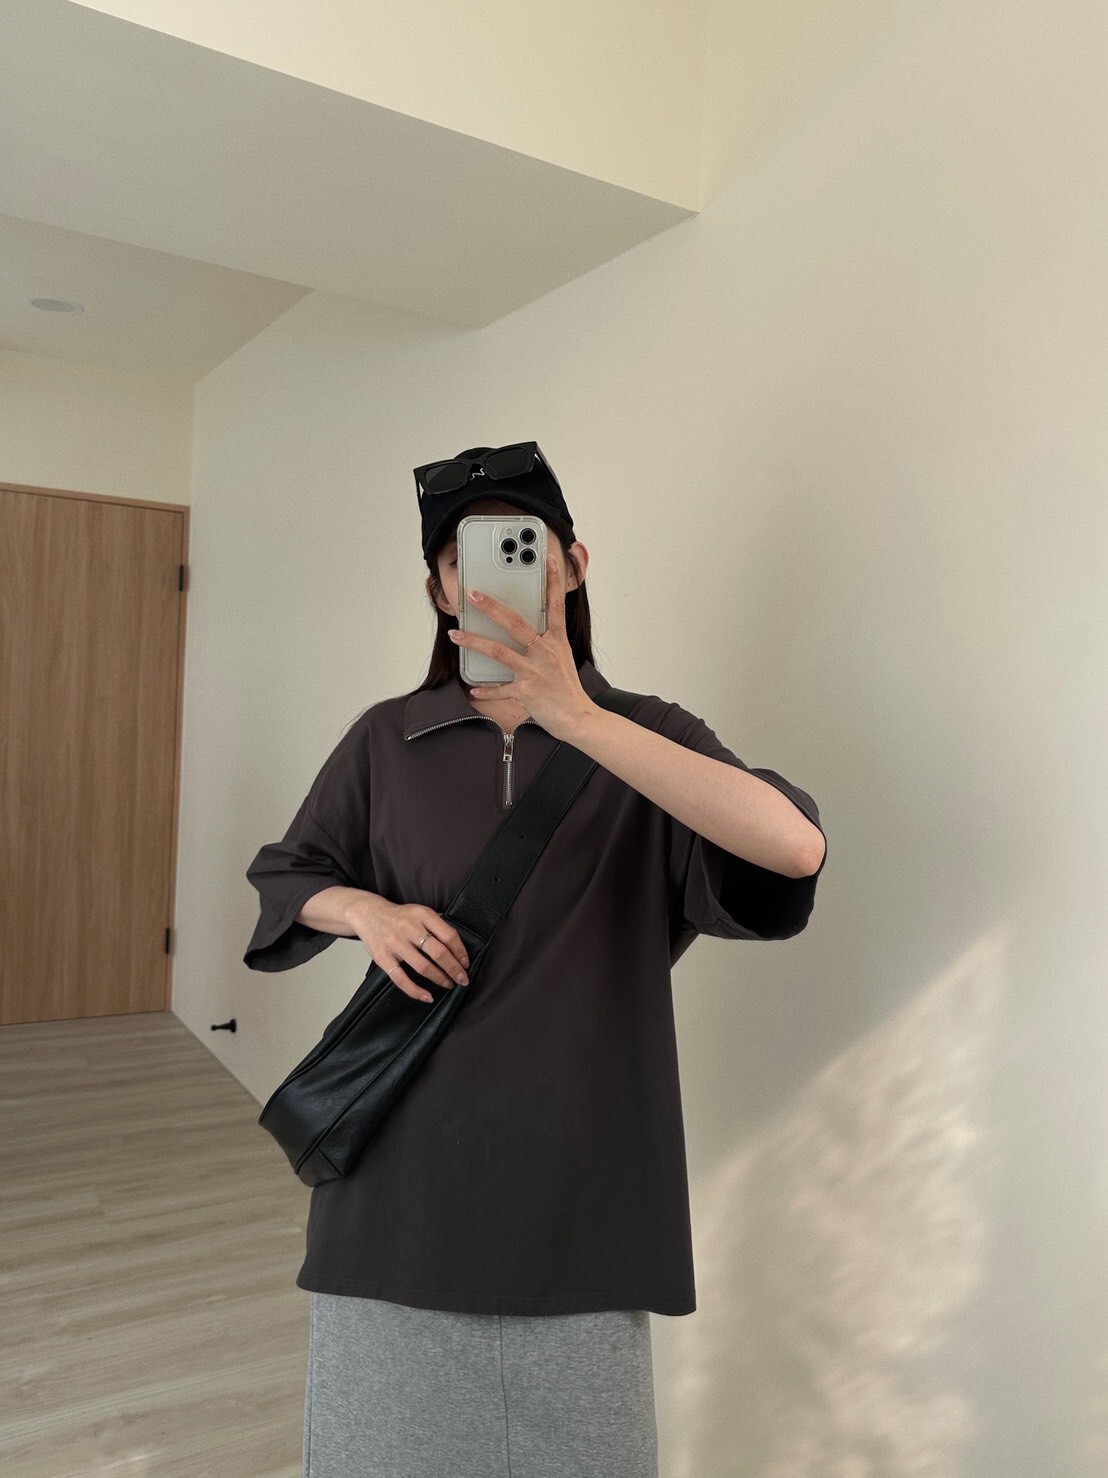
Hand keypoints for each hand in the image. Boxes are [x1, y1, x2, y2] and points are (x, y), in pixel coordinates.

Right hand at [351, 897, 470, 1002]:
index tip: (465, 963)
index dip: (460, 952)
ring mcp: (395, 944)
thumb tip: (459, 945)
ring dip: (440, 979)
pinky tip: (427, 997)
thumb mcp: (420, 911)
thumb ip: (437, 924)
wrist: (368, 914)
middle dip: (454, 969)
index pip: (449, 935)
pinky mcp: (383, 958)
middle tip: (462, 979)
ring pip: (423, 967)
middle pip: (438, 953)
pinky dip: (416, 991)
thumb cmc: (400, 916)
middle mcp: (410, 928)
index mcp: (423, 915)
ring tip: (449, 984)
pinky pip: (401, 979)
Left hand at [448, 555, 594, 739]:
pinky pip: (499, 689)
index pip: (555, 605)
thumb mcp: (563, 658)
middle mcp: (545, 652)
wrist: (579, 718)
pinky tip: (472, 688)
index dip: (553, 581)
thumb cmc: (568, 688)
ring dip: (474, 642)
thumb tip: (528, 631)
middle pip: (515, 623)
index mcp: (557, 641)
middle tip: (472, 594)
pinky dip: (485, 690)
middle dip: (491, 607)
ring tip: (455, 635)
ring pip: (499, 651)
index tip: (549, 560)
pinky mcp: (526, 692)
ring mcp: (535, 672)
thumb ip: (546, 641)